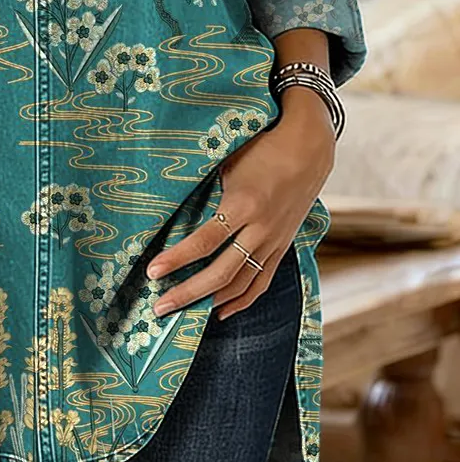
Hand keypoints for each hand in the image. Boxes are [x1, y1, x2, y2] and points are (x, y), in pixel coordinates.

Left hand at [146, 89, 335, 320]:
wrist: (309, 148)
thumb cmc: (260, 148)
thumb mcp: (228, 162)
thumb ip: (207, 188)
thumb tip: (171, 205)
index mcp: (243, 204)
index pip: (205, 241)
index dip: (177, 259)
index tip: (152, 271)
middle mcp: (260, 229)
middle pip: (221, 272)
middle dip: (187, 292)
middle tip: (159, 307)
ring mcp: (273, 241)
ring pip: (240, 283)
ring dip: (210, 302)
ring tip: (181, 313)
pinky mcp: (282, 247)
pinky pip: (261, 282)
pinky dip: (241, 300)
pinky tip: (220, 312)